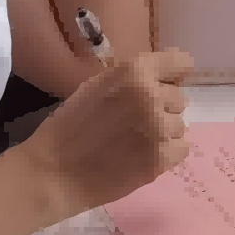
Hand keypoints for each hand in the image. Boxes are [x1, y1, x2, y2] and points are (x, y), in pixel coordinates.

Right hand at [21, 50, 191, 213]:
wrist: (53, 172)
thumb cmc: (70, 125)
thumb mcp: (98, 85)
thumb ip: (135, 78)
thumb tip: (174, 76)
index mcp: (134, 72)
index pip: (181, 62)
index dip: (174, 75)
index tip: (165, 85)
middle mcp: (152, 95)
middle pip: (179, 99)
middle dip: (161, 108)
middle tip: (133, 122)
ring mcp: (159, 128)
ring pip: (179, 126)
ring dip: (163, 133)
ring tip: (133, 142)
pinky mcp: (162, 158)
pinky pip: (181, 149)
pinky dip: (166, 154)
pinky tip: (141, 157)